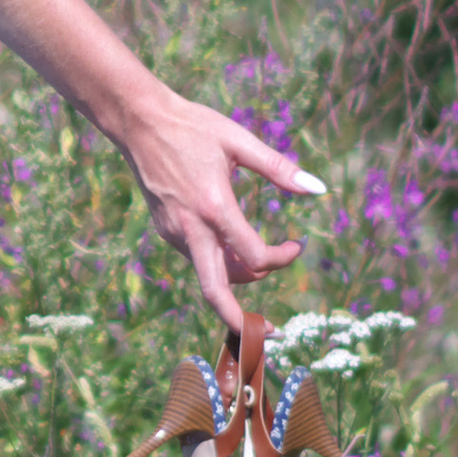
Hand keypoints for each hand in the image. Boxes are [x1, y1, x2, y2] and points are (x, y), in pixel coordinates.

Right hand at [119, 84, 323, 336]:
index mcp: (214, 208)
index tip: (296, 245)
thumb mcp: (239, 141)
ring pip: (210, 275)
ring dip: (239, 279)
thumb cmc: (192, 127)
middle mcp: (191, 229)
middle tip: (272, 334)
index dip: (282, 258)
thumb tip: (319, 189)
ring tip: (262, 268)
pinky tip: (232, 247)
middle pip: (217, 293)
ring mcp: (174, 233)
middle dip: (244, 321)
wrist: (138, 122)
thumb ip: (279, 168)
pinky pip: (197, 258)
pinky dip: (220, 263)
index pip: (255, 257)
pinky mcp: (165, 230)